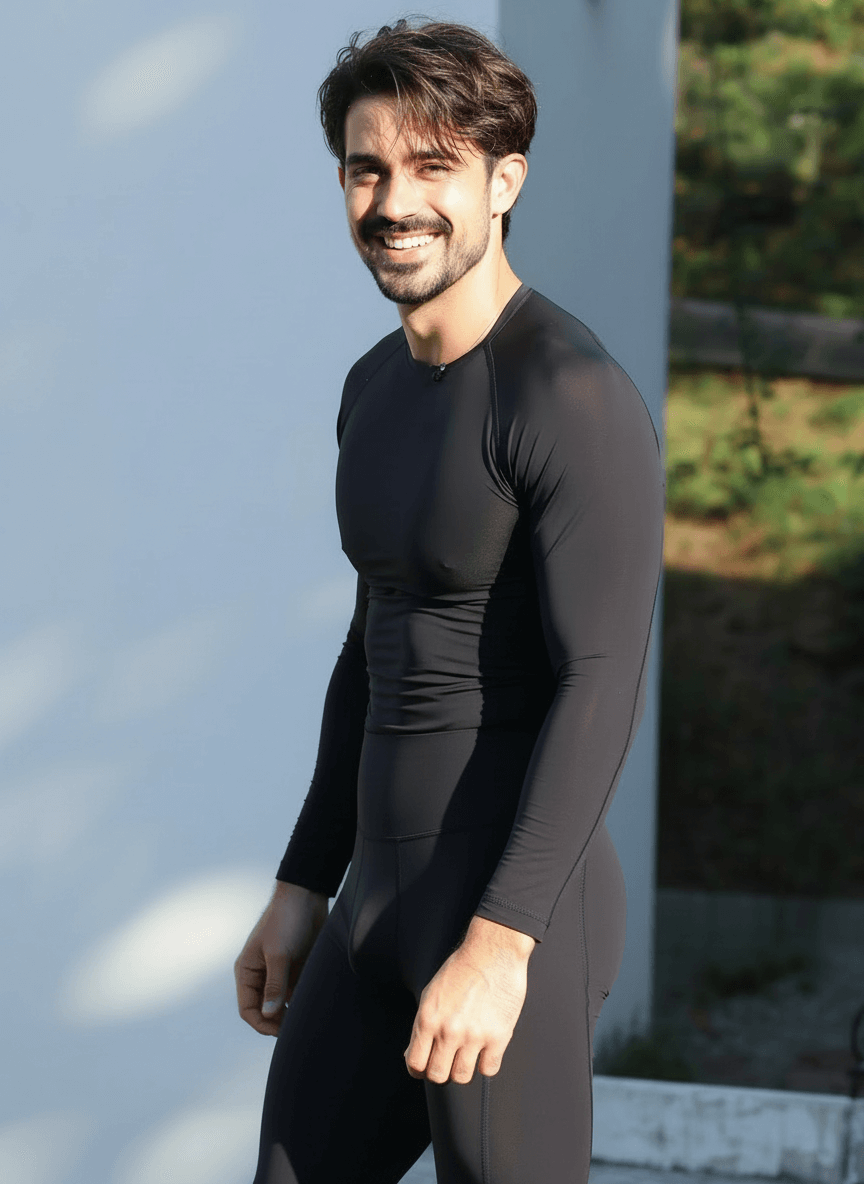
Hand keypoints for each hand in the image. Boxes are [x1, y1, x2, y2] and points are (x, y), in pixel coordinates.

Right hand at [234, 880, 328, 1035]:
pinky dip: (302, 1000)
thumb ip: (275, 984)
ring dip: (292, 1012)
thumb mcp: (279, 953)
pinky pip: (296, 992)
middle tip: (297, 1029)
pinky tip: (313, 1004)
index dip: (262, 1023)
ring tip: (307, 1018)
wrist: (307, 896)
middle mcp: (261, 975)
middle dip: (277, 1022)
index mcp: (247, 971)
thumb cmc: (286, 920)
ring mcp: (279, 972)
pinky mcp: (296, 968)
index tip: (280, 1032)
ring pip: (282, 1003)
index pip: (248, 1008)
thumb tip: (269, 1014)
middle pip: (265, 1009)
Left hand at [404, 915, 535, 1083]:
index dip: (419, 1069)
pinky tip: (486, 1049)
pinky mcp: (498, 1037)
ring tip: (467, 1054)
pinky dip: (486, 1063)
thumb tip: (414, 1053)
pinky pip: (488, 1069)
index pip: (415, 1064)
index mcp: (428, 1018)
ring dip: (463, 1068)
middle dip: (440, 1071)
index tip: (425, 1067)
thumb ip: (423, 1025)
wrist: (493, 951)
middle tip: (447, 1060)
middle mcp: (448, 1031)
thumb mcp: (432, 993)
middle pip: (437, 1075)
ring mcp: (474, 1036)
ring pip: (462, 1077)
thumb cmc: (462, 968)